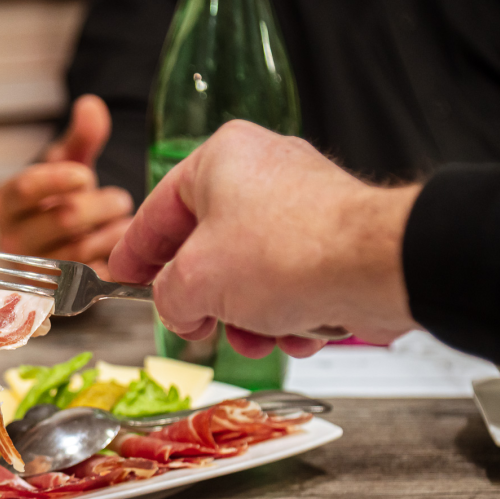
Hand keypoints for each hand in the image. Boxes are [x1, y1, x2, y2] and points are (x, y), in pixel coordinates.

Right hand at [0, 94, 132, 277]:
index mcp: (5, 203)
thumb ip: (79, 137)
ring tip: (123, 221)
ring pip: (80, 249)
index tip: (84, 174)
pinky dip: (112, 259)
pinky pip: (90, 278)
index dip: (56, 180)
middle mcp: (12, 240)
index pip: (25, 189)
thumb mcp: (66, 165)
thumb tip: (92, 105)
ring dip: (112, 232)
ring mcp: (34, 272)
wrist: (57, 244)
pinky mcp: (57, 296)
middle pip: (62, 219)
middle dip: (100, 206)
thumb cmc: (58, 200)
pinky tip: (121, 246)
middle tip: (120, 199)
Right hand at [108, 120, 421, 357]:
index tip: (122, 279)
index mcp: (219, 160)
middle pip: (208, 248)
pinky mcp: (336, 238)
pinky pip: (292, 282)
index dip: (132, 254)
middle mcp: (262, 171)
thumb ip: (166, 298)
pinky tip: (296, 332)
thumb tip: (177, 311)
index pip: (156, 212)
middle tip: (195, 326)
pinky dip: (288, 314)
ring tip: (256, 338)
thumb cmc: (287, 254)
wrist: (377, 267)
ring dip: (248, 318)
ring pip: (251, 274)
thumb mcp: (193, 283)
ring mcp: (303, 203)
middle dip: (204, 301)